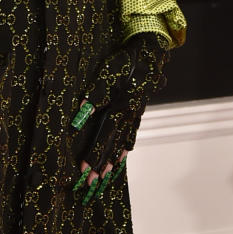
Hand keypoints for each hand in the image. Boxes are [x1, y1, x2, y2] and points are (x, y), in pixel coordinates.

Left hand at [71, 33, 168, 202]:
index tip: (83, 169)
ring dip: (112, 159)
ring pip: (122, 141)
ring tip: (105, 177)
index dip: (94, 152)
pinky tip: (122, 157)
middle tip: (90, 182)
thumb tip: (81, 111)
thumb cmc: (128, 59)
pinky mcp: (138, 110)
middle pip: (113, 143)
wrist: (151, 50)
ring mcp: (136, 114)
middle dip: (100, 164)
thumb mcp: (110, 70)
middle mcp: (130, 115)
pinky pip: (132, 133)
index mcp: (122, 107)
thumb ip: (97, 92)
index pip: (105, 135)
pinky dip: (125, 146)